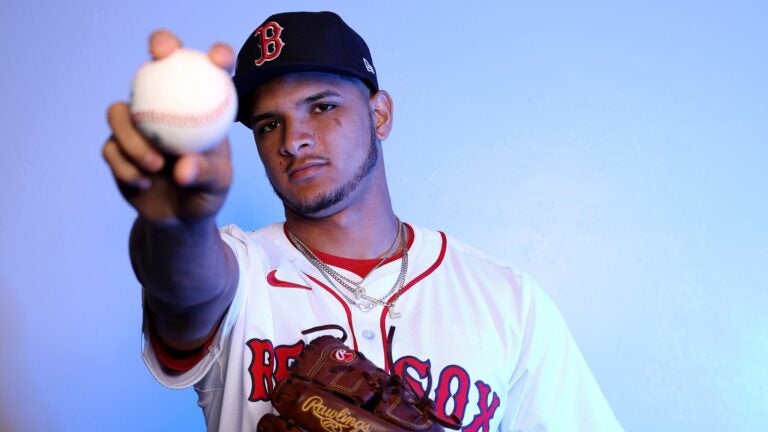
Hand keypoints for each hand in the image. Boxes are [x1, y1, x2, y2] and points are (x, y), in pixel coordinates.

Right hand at [102, 30, 235, 224]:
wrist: (178, 220)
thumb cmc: (206, 195)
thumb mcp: (216, 186)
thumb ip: (205, 173)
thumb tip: (183, 166)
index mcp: (197, 109)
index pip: (209, 73)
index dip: (215, 55)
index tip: (219, 60)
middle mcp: (165, 107)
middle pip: (157, 65)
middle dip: (159, 46)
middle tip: (158, 58)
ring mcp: (137, 124)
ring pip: (120, 112)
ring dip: (133, 138)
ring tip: (154, 164)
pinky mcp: (116, 146)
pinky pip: (111, 148)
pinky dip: (126, 167)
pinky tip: (142, 183)